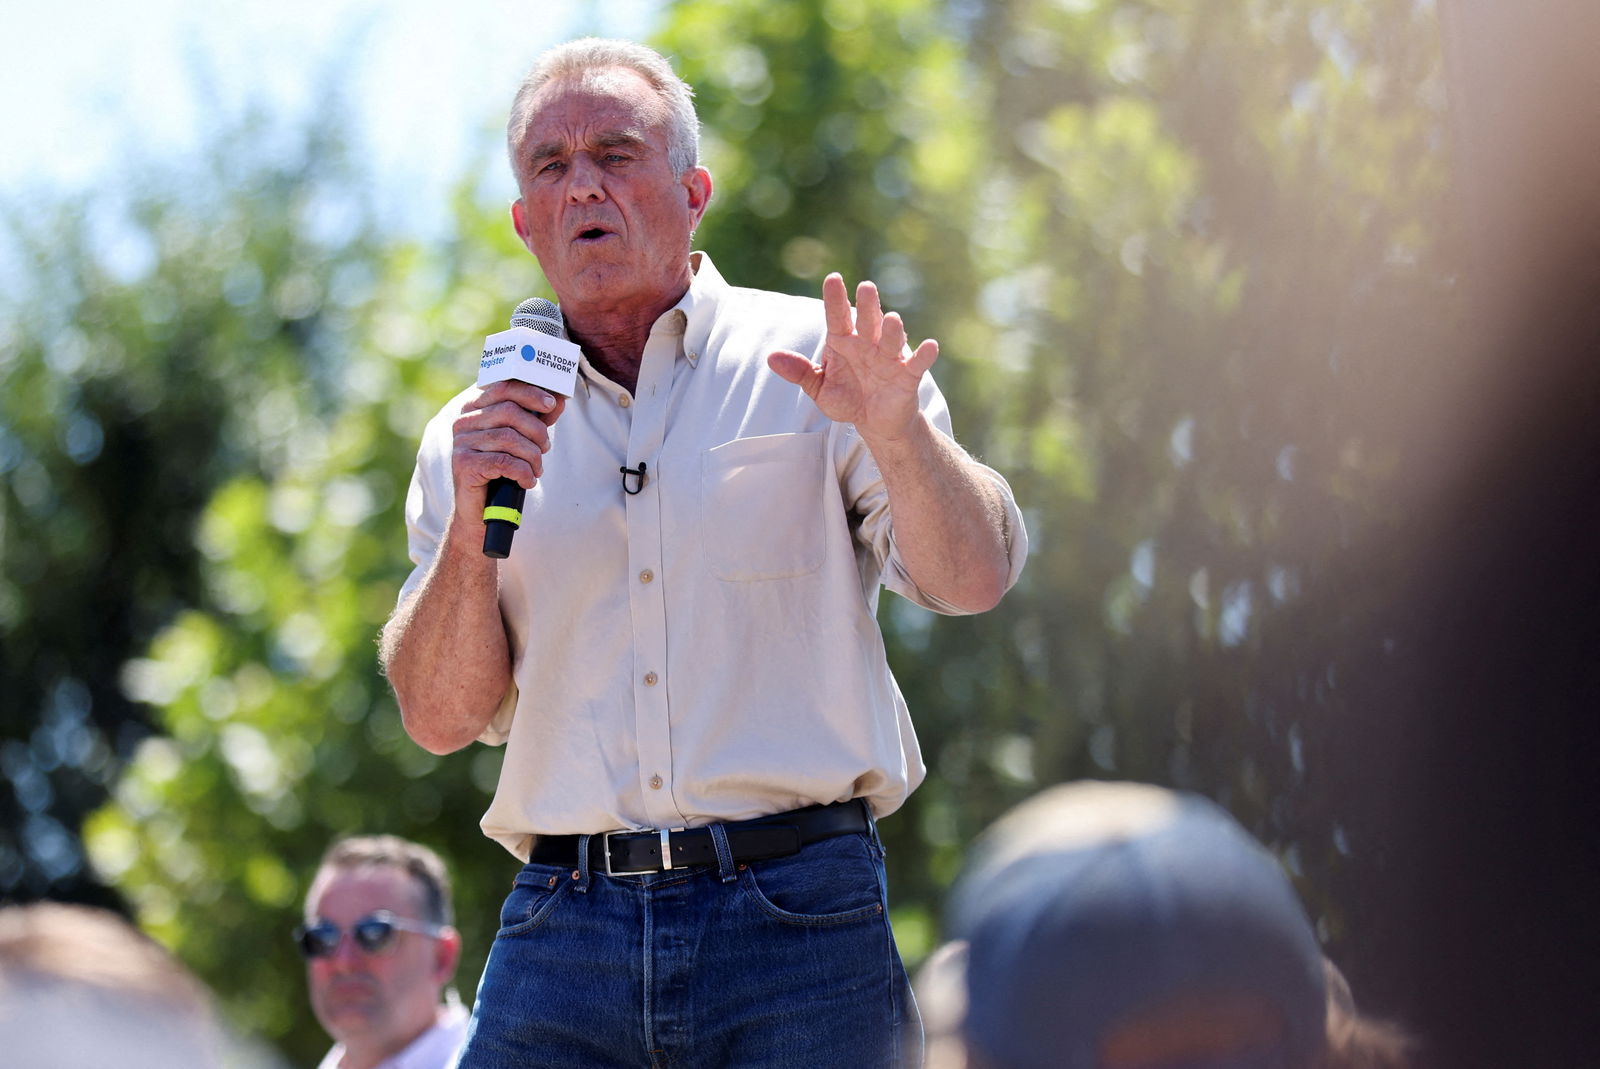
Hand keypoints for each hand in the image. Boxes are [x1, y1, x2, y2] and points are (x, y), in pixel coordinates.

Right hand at [449, 380, 565, 525]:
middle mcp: (464, 422)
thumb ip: (537, 419)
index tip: (551, 404)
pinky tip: (527, 481)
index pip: (504, 388)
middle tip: (545, 447)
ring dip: (533, 456)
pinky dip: (523, 472)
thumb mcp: (522, 440)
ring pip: (510, 438)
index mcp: (475, 409)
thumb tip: (559, 399)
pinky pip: (504, 462)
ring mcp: (462, 443)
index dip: (531, 393)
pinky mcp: (464, 464)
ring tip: (536, 469)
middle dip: (536, 431)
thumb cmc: (501, 471)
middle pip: (510, 412)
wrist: (480, 511)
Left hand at [767, 273, 938, 442]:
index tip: (833, 279)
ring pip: (890, 340)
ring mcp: (889, 359)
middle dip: (868, 305)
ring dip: (892, 330)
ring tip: (891, 318)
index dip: (836, 299)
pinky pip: (916, 364)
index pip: (838, 316)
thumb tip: (770, 358)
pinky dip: (924, 355)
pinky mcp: (907, 376)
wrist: (874, 422)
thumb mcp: (820, 388)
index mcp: (844, 342)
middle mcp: (868, 345)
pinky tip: (930, 346)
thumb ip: (799, 372)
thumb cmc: (847, 398)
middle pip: (867, 322)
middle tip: (866, 287)